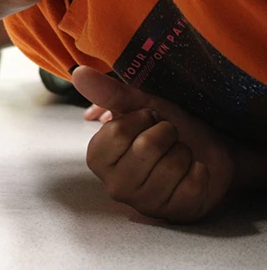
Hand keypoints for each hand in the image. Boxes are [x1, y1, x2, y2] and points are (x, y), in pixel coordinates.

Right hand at [72, 66, 234, 222]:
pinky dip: (200, 170)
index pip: (118, 132)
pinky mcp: (174, 214)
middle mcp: (116, 185)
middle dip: (166, 133)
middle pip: (148, 147)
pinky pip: (192, 183)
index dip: (141, 118)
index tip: (148, 120)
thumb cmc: (168, 126)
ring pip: (173, 165)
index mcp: (99, 158)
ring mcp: (145, 203)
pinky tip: (192, 171)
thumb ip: (109, 92)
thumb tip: (79, 73)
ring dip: (184, 151)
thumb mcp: (139, 105)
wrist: (208, 148)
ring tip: (179, 153)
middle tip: (167, 137)